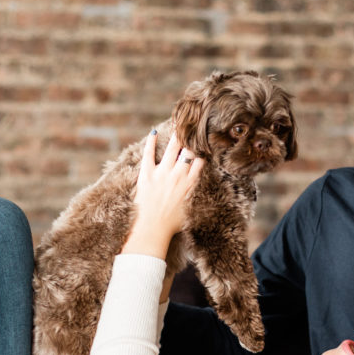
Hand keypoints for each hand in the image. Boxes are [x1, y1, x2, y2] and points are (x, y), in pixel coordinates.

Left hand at [122, 130, 203, 259]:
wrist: (153, 229)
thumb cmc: (172, 224)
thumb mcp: (190, 209)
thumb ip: (195, 196)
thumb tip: (206, 194)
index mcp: (190, 184)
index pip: (200, 161)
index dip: (202, 150)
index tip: (203, 142)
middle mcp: (178, 175)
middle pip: (188, 151)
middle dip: (191, 139)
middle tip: (192, 127)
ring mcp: (162, 173)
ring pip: (172, 149)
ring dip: (176, 136)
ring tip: (179, 125)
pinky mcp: (147, 174)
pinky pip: (149, 154)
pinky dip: (151, 142)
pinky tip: (153, 132)